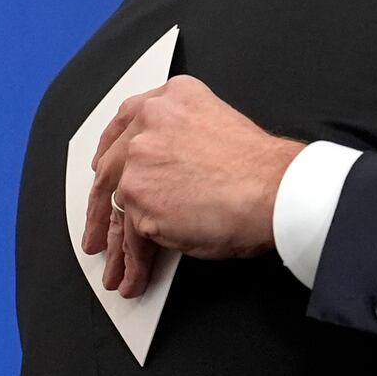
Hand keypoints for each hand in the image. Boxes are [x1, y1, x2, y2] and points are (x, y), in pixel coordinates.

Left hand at [81, 75, 304, 296]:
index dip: (112, 154)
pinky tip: (136, 276)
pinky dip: (133, 261)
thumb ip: (183, 143)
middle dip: (101, 206)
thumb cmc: (263, 170)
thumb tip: (168, 178)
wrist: (276, 190)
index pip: (127, 125)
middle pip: (111, 168)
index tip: (104, 169)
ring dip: (116, 243)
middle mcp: (150, 122)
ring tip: (117, 267)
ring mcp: (139, 159)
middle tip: (99, 228)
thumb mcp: (219, 131)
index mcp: (173, 99)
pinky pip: (130, 236)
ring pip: (117, 207)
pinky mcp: (138, 197)